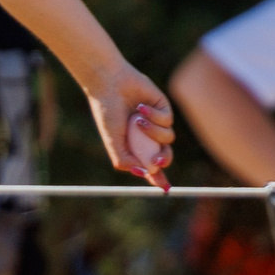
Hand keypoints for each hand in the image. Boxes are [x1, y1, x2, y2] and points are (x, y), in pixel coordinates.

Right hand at [85, 61, 175, 189]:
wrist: (110, 84)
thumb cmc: (107, 112)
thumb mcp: (113, 141)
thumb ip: (125, 160)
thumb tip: (144, 174)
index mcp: (135, 147)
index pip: (150, 167)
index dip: (158, 179)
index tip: (165, 189)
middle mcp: (148, 137)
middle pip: (164, 156)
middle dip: (162, 160)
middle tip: (157, 161)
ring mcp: (157, 123)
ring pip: (167, 139)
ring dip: (153, 132)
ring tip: (136, 120)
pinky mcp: (164, 108)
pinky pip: (167, 121)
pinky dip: (154, 117)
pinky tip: (141, 108)